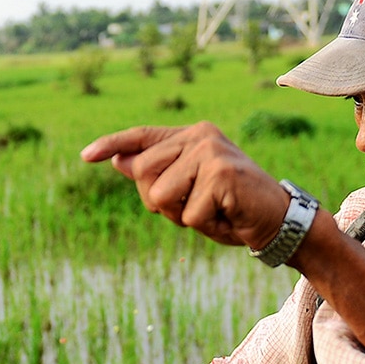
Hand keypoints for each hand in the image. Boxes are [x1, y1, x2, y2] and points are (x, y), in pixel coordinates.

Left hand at [80, 123, 291, 250]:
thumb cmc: (232, 209)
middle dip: (161, 204)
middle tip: (197, 208)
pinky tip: (228, 218)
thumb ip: (158, 174)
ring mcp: (210, 151)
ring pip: (159, 196)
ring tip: (213, 212)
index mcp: (192, 135)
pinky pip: (188, 215)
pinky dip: (206, 227)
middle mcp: (200, 136)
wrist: (279, 221)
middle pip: (141, 173)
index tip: (85, 156)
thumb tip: (118, 161)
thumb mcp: (190, 191)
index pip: (142, 137)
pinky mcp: (220, 173)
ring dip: (182, 217)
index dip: (111, 145)